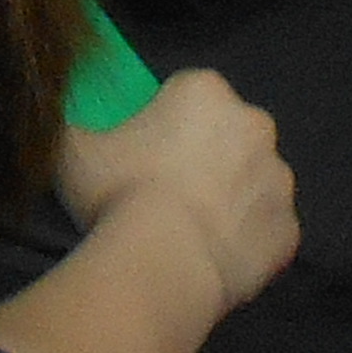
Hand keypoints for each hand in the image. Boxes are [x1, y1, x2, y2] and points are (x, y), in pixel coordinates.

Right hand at [54, 65, 300, 305]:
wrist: (164, 262)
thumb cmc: (119, 191)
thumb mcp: (72, 149)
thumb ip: (73, 128)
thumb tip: (61, 124)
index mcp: (205, 90)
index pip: (188, 95)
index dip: (166, 124)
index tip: (145, 156)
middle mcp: (254, 124)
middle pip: (230, 135)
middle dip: (209, 157)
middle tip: (169, 194)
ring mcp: (279, 180)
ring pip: (254, 183)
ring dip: (233, 200)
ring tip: (192, 233)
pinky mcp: (290, 231)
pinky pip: (268, 232)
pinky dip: (249, 243)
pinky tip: (215, 260)